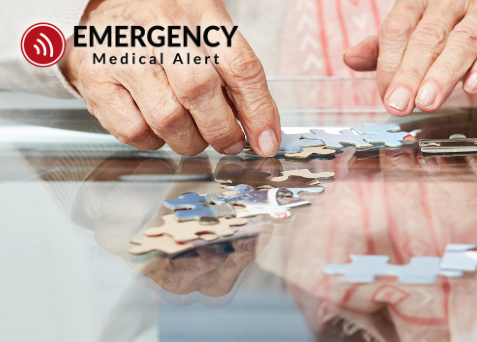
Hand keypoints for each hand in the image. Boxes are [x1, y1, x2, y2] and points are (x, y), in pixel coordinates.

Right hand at [60, 0, 279, 156]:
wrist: (106, 6)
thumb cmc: (168, 25)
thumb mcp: (210, 32)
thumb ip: (236, 77)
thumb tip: (262, 132)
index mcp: (200, 14)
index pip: (239, 65)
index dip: (258, 110)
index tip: (266, 140)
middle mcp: (159, 29)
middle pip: (199, 90)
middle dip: (221, 130)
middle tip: (228, 142)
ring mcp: (122, 54)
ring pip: (167, 118)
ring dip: (189, 140)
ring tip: (192, 133)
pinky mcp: (94, 79)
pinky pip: (133, 130)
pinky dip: (153, 140)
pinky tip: (157, 126)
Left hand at [343, 0, 476, 115]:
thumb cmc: (456, 42)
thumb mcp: (414, 46)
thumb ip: (383, 51)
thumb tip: (350, 57)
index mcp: (423, 1)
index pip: (400, 27)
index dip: (390, 63)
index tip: (387, 95)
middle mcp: (453, 2)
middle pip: (428, 36)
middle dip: (412, 74)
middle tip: (401, 104)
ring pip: (462, 41)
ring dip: (444, 74)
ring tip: (429, 99)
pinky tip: (474, 86)